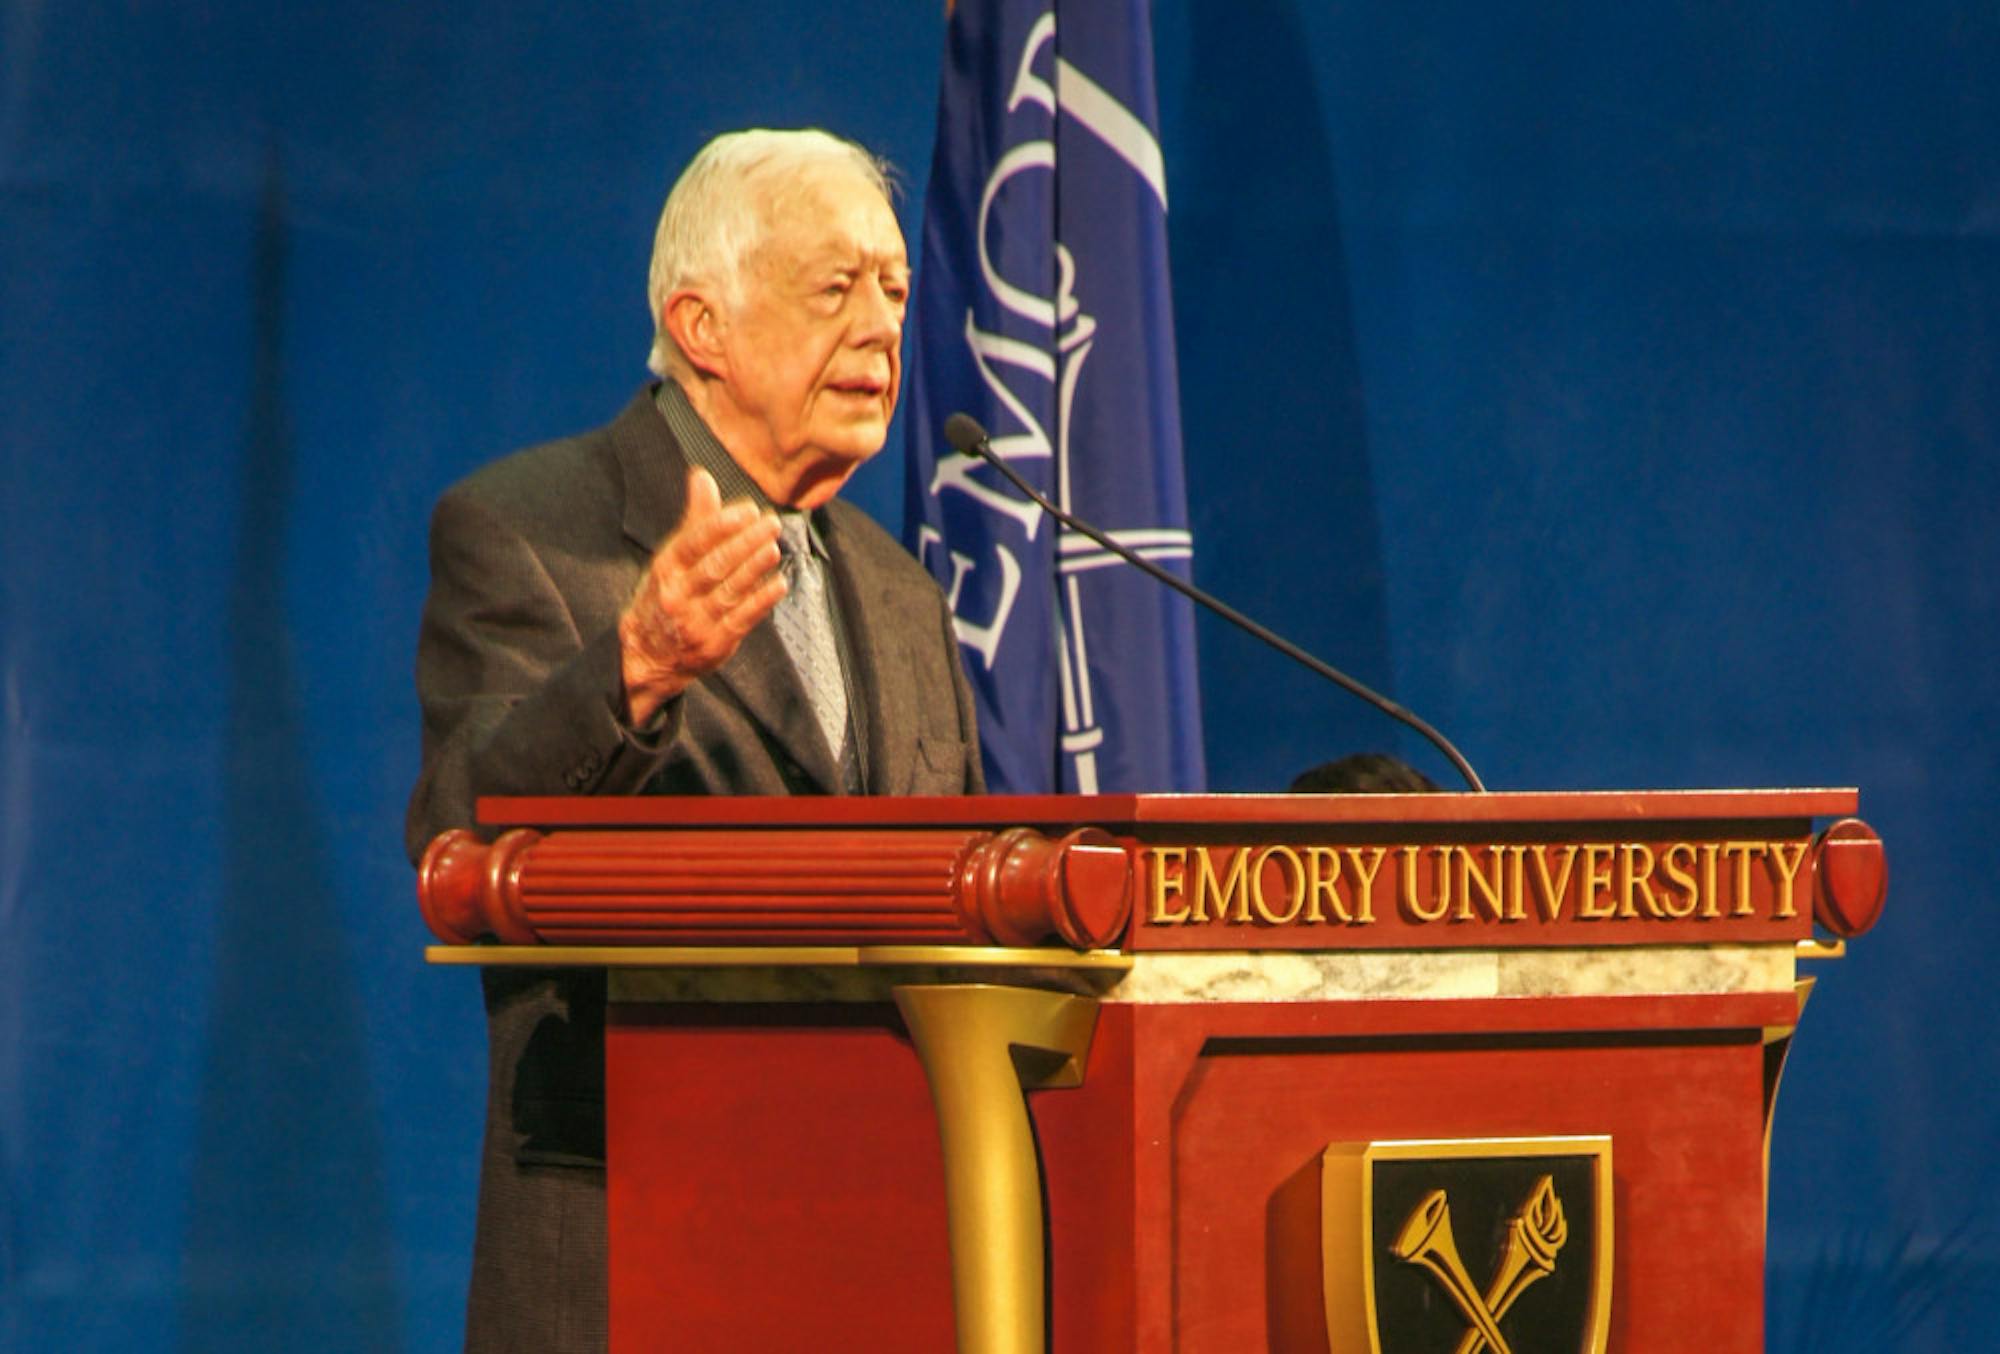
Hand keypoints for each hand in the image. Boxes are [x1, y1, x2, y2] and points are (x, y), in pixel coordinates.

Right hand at [617, 468, 785, 724]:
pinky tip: (779, 584)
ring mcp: (695, 623)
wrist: (648, 656)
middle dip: (744, 543)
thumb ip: (695, 519)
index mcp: (665, 570)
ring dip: (754, 569)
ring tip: (775, 547)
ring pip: (728, 592)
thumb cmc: (667, 594)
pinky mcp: (715, 644)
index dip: (722, 525)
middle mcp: (677, 596)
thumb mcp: (672, 558)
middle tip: (772, 523)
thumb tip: (702, 475)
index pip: (693, 543)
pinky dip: (761, 601)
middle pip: (714, 566)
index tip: (749, 509)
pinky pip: (741, 620)